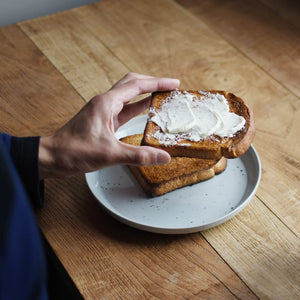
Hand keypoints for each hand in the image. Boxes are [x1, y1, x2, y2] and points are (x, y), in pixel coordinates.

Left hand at [38, 73, 179, 177]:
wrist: (52, 157)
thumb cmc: (74, 151)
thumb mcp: (110, 154)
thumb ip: (138, 156)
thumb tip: (164, 157)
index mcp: (106, 103)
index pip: (137, 86)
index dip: (157, 83)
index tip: (174, 83)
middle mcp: (105, 103)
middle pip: (132, 84)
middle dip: (152, 83)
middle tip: (170, 87)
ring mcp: (103, 111)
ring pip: (128, 96)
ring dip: (146, 94)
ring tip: (163, 96)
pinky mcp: (103, 121)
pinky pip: (124, 110)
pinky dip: (138, 108)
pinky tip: (146, 111)